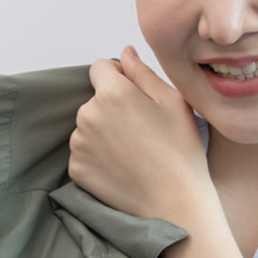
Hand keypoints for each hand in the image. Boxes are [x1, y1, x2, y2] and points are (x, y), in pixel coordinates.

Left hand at [70, 46, 243, 257]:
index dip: (119, 76)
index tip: (136, 96)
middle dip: (113, 107)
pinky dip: (98, 156)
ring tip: (134, 151)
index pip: (100, 67)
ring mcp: (78, 144)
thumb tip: (125, 52)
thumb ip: (143, 72)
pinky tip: (123, 167)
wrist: (175, 205)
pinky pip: (84, 152)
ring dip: (104, 132)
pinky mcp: (76, 169)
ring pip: (89, 126)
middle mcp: (87, 115)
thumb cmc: (181, 151)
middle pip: (95, 99)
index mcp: (112, 93)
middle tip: (143, 130)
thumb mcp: (174, 102)